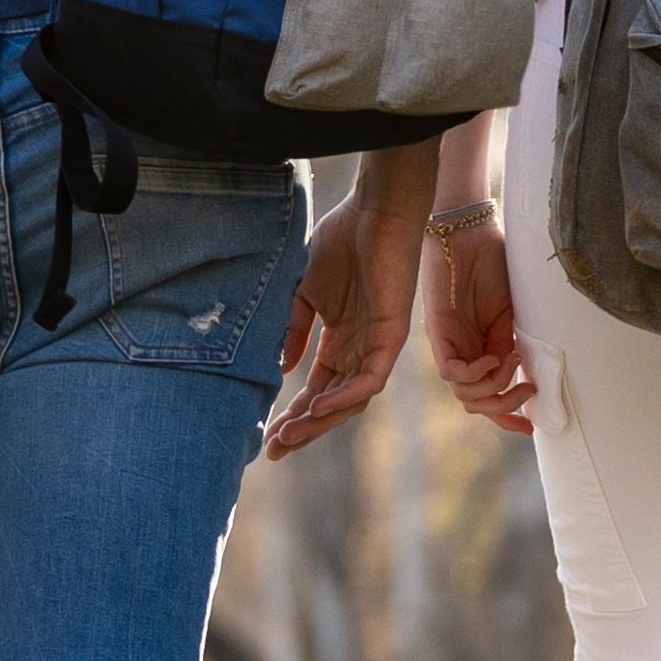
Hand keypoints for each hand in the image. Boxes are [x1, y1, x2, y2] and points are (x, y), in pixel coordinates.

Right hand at [266, 185, 420, 458]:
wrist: (373, 211)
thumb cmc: (342, 242)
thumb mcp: (305, 293)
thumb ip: (295, 330)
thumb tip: (281, 371)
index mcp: (341, 341)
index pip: (317, 390)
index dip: (294, 415)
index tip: (268, 437)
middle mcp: (361, 350)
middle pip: (333, 404)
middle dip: (304, 428)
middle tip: (275, 450)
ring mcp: (378, 345)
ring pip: (352, 399)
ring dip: (322, 420)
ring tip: (291, 434)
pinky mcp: (392, 335)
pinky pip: (371, 378)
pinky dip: (346, 395)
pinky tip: (319, 406)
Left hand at [421, 213, 533, 432]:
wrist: (472, 232)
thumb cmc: (494, 263)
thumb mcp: (514, 312)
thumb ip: (515, 343)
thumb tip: (530, 375)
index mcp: (482, 348)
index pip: (489, 395)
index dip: (508, 415)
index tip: (532, 426)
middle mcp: (464, 351)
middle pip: (475, 401)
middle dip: (504, 406)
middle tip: (528, 393)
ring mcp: (450, 344)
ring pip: (463, 392)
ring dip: (493, 387)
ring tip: (511, 362)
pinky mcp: (437, 332)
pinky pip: (451, 370)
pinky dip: (475, 374)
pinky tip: (494, 358)